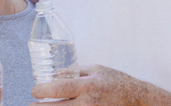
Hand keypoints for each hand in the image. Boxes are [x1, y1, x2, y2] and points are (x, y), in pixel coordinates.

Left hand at [29, 65, 170, 105]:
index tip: (33, 91)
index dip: (41, 91)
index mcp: (87, 86)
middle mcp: (87, 104)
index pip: (57, 90)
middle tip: (31, 105)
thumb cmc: (116, 82)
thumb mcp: (97, 69)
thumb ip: (74, 71)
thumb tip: (53, 74)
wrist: (139, 100)